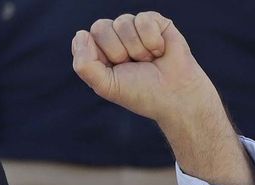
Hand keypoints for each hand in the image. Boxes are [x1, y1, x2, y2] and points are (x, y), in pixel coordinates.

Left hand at [72, 13, 250, 184]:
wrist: (175, 94)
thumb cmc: (140, 92)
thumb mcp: (105, 85)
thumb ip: (84, 64)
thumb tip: (80, 33)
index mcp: (98, 53)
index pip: (84, 38)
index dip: (99, 55)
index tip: (114, 71)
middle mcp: (114, 37)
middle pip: (101, 26)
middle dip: (118, 52)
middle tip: (133, 66)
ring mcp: (134, 28)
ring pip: (122, 22)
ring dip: (137, 48)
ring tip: (148, 60)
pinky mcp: (154, 21)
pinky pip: (143, 19)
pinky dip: (151, 40)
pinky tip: (160, 51)